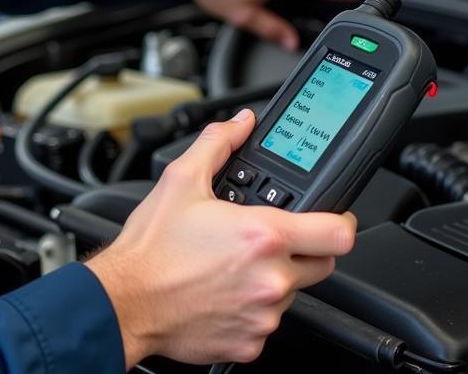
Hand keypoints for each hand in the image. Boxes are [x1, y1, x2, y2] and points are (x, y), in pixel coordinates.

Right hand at [86, 110, 357, 367]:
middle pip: (322, 263)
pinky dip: (253, 307)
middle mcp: (271, 279)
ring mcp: (264, 316)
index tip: (333, 216)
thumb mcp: (181, 178)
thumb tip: (242, 122)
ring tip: (235, 263)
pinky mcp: (250, 344)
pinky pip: (268, 322)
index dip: (342, 220)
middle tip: (272, 236)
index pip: (338, 232)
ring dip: (275, 277)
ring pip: (293, 293)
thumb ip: (219, 142)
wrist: (125, 303)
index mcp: (263, 235)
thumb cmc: (152, 248)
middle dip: (305, 247)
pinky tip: (224, 290)